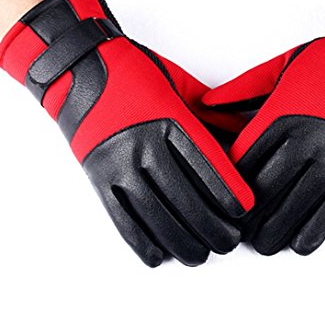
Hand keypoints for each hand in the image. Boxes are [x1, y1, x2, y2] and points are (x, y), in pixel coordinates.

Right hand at [0, 0, 253, 266]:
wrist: (79, 68)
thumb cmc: (136, 73)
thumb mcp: (180, 83)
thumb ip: (211, 112)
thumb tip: (244, 133)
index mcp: (169, 118)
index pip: (206, 163)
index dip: (227, 190)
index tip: (245, 210)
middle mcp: (143, 144)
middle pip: (184, 196)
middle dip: (212, 224)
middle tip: (230, 241)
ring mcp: (118, 164)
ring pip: (154, 213)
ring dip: (181, 240)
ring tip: (201, 254)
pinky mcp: (98, 178)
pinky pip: (120, 217)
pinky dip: (140, 240)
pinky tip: (159, 255)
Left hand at [203, 0, 324, 255]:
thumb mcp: (278, 67)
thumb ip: (240, 89)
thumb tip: (206, 103)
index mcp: (281, 114)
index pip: (245, 159)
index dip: (230, 183)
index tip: (220, 198)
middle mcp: (307, 139)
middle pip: (268, 187)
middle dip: (249, 214)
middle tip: (236, 231)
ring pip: (298, 203)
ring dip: (278, 228)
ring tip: (263, 244)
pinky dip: (316, 228)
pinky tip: (301, 243)